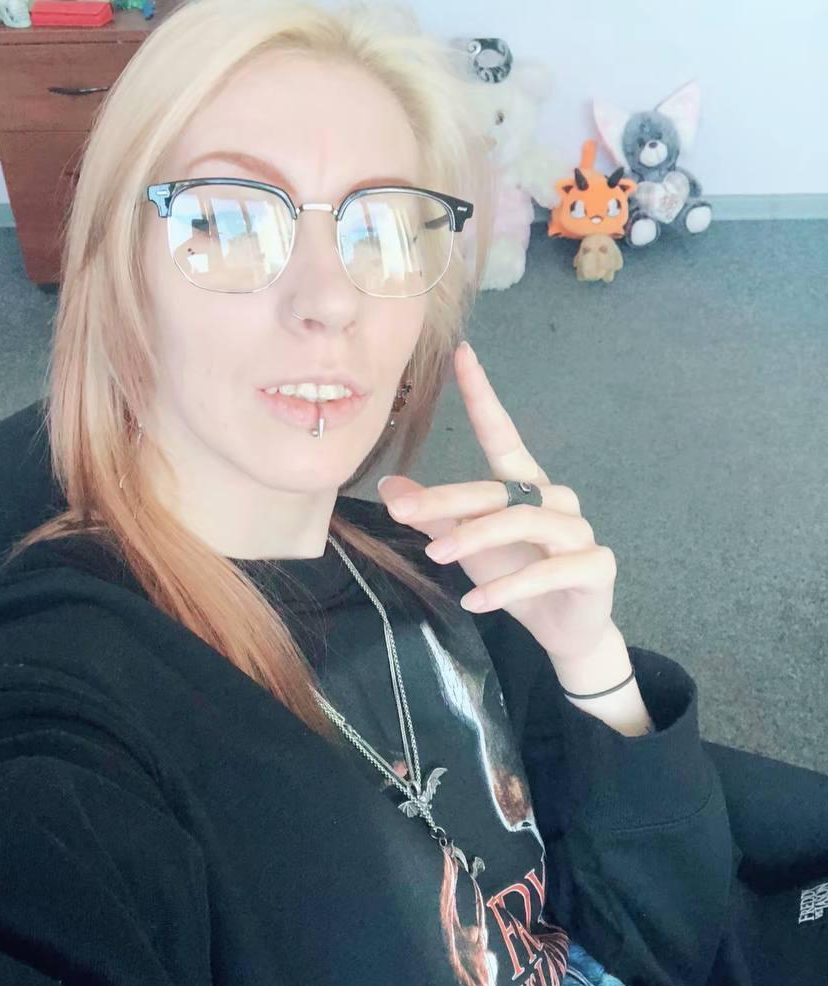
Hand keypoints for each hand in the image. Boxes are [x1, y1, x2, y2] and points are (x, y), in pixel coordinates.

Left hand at [377, 341, 617, 663]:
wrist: (565, 632)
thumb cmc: (516, 580)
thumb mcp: (468, 548)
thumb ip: (436, 517)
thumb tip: (389, 486)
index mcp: (526, 487)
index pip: (502, 434)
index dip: (483, 395)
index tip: (462, 354)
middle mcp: (556, 500)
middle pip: (497, 490)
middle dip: (446, 500)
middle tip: (401, 513)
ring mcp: (580, 532)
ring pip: (523, 521)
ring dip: (475, 539)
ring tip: (437, 558)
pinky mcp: (596, 566)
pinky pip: (548, 570)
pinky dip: (508, 587)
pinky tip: (475, 602)